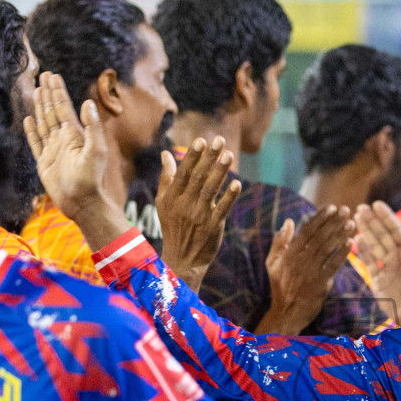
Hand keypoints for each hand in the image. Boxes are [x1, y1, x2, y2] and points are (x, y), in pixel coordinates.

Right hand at [23, 72, 125, 247]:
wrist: (82, 203)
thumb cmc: (92, 179)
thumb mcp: (96, 151)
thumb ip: (92, 127)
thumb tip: (87, 103)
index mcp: (74, 134)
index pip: (63, 107)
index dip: (57, 91)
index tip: (53, 75)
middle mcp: (62, 139)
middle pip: (52, 111)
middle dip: (47, 93)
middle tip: (43, 75)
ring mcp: (52, 150)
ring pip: (43, 123)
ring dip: (39, 107)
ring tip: (36, 91)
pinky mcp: (44, 162)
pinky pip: (35, 142)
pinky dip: (31, 131)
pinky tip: (28, 119)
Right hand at [156, 138, 240, 290]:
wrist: (181, 259)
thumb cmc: (173, 227)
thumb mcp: (163, 203)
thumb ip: (167, 178)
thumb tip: (165, 153)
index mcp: (172, 198)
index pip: (183, 173)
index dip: (193, 156)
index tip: (201, 141)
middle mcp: (184, 205)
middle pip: (198, 178)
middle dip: (209, 158)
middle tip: (219, 140)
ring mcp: (199, 216)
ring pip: (210, 190)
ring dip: (220, 172)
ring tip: (229, 155)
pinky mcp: (213, 227)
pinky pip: (222, 209)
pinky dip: (230, 197)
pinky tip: (237, 183)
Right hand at [262, 207, 354, 334]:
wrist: (286, 313)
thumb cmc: (280, 286)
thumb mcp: (273, 263)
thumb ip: (280, 241)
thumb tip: (289, 221)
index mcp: (289, 253)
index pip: (307, 230)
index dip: (320, 218)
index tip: (331, 207)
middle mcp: (300, 260)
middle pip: (320, 236)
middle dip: (334, 222)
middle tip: (345, 210)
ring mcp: (311, 272)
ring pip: (328, 248)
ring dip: (340, 234)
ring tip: (351, 222)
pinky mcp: (321, 283)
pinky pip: (334, 265)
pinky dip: (343, 253)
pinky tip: (351, 242)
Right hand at [355, 201, 400, 306]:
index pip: (396, 230)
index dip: (386, 217)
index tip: (376, 204)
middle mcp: (397, 257)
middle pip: (382, 235)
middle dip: (372, 221)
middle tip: (360, 207)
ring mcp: (386, 268)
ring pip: (373, 245)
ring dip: (365, 232)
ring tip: (355, 218)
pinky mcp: (377, 279)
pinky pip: (368, 262)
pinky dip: (361, 251)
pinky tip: (355, 239)